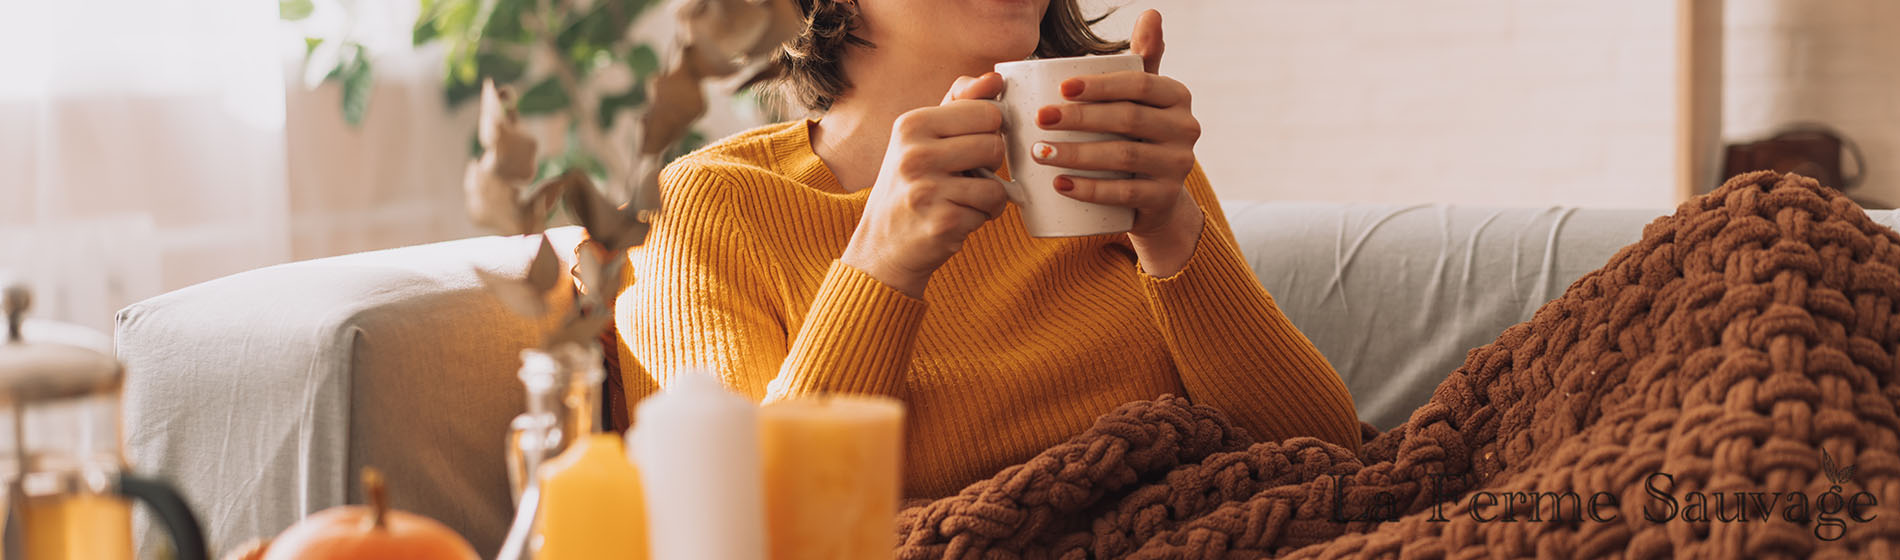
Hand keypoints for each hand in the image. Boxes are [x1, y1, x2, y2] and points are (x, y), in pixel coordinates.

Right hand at [841, 74, 1010, 297]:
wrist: (883, 245)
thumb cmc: (910, 185)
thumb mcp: (922, 137)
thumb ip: (959, 103)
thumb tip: (994, 77)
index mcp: (912, 124)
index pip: (987, 112)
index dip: (988, 132)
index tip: (968, 147)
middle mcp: (914, 153)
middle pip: (995, 145)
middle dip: (989, 165)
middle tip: (963, 177)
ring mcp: (927, 189)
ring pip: (997, 183)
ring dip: (988, 196)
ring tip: (961, 199)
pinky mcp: (943, 222)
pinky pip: (990, 211)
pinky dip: (982, 218)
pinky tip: (957, 219)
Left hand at [1032, 9, 1203, 276]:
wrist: (1154, 197)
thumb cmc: (1137, 135)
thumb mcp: (1142, 97)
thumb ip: (1142, 59)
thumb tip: (1151, 12)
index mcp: (1177, 96)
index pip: (1138, 84)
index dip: (1100, 85)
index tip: (1060, 88)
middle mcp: (1186, 129)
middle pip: (1127, 119)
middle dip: (1079, 118)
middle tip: (1039, 120)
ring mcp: (1179, 166)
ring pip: (1124, 156)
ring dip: (1077, 154)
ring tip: (1040, 153)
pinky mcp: (1164, 198)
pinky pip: (1125, 193)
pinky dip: (1090, 189)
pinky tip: (1060, 185)